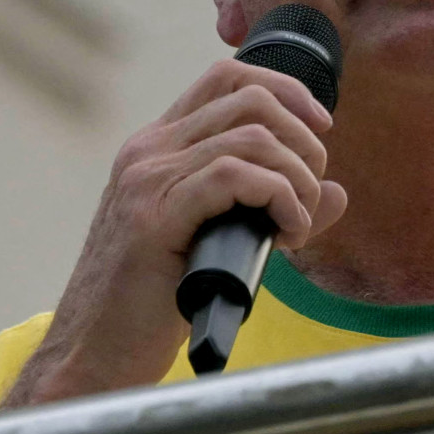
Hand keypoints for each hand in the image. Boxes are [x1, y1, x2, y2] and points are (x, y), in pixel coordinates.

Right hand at [18, 61, 347, 401]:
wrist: (97, 354)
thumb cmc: (157, 304)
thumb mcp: (224, 241)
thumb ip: (276, 209)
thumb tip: (336, 191)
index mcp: (158, 148)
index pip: (228, 78)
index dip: (287, 91)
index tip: (322, 131)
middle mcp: (148, 151)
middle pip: (252, 101)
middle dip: (305, 143)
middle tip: (309, 195)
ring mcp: (146, 180)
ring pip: (253, 140)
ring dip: (298, 181)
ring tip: (298, 225)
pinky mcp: (154, 218)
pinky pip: (236, 176)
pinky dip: (281, 200)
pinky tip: (288, 234)